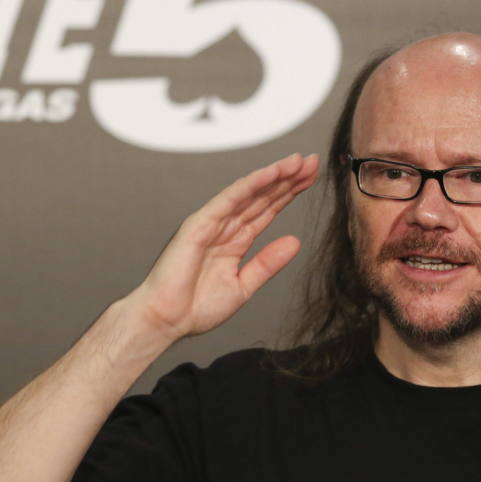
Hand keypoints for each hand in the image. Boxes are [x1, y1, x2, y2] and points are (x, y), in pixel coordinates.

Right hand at [121, 153, 318, 341]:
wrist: (167, 320)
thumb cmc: (195, 306)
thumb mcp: (244, 285)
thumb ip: (268, 263)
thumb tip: (294, 242)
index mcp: (235, 240)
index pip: (267, 209)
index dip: (289, 192)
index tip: (311, 178)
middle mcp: (225, 227)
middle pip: (262, 196)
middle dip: (288, 178)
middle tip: (313, 161)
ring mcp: (212, 222)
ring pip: (248, 192)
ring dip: (274, 175)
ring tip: (298, 161)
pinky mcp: (200, 223)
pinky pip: (229, 199)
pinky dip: (250, 184)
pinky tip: (271, 173)